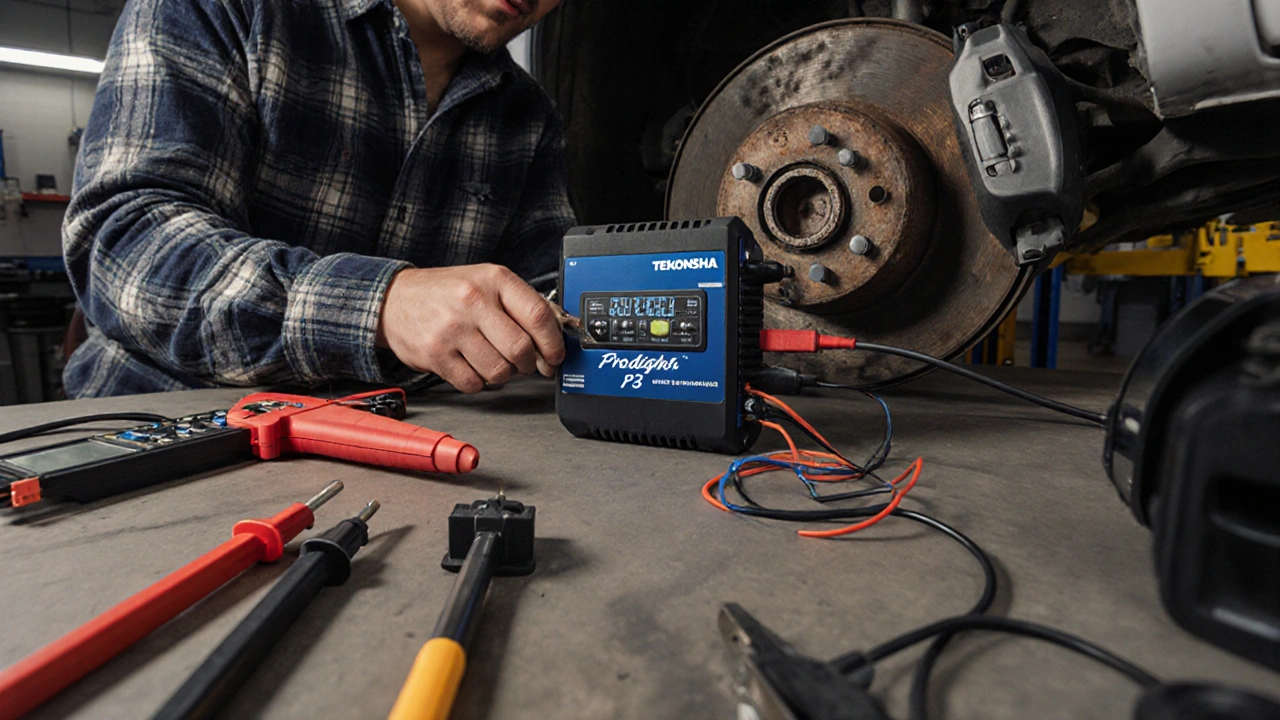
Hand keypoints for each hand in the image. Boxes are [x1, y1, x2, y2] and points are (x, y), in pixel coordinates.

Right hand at [377, 264, 564, 392]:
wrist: (395, 300)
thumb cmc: (447, 292)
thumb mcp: (486, 282)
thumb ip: (520, 305)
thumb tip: (554, 338)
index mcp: (493, 280)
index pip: (538, 316)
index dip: (553, 343)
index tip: (556, 355)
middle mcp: (473, 302)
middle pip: (521, 349)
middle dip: (529, 363)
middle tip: (525, 362)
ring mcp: (453, 329)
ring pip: (500, 371)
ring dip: (504, 374)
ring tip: (493, 359)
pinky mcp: (436, 354)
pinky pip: (474, 384)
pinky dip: (479, 381)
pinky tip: (472, 364)